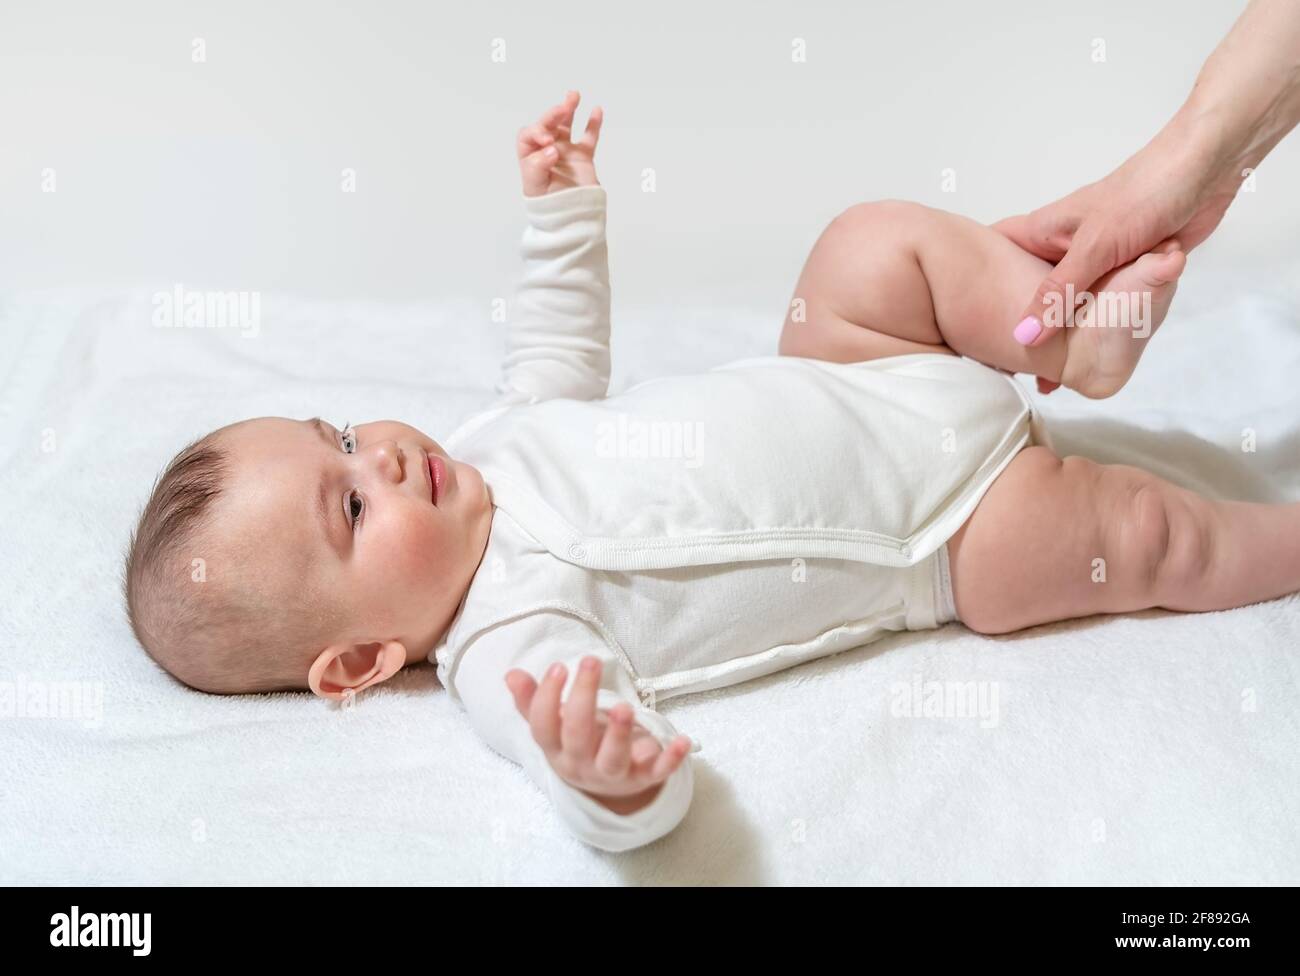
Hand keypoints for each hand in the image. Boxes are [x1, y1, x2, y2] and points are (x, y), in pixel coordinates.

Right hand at [505, 656, 691, 810]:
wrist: (609, 788)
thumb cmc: (579, 746)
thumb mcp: (555, 728)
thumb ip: (533, 703)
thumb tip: (511, 674)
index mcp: (556, 750)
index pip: (544, 727)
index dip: (548, 698)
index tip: (559, 667)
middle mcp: (581, 765)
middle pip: (577, 736)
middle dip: (582, 700)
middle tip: (590, 662)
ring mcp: (613, 775)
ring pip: (612, 759)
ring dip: (619, 734)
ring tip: (625, 706)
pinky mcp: (644, 778)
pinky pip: (657, 772)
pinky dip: (671, 759)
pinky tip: (683, 740)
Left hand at [517, 90, 603, 197]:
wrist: (571, 220)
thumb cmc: (548, 207)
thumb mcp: (535, 189)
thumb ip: (538, 167)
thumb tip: (552, 148)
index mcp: (530, 158)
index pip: (528, 136)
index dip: (537, 132)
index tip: (548, 142)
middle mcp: (546, 151)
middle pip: (546, 125)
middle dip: (552, 115)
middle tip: (561, 110)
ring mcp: (565, 152)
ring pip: (565, 125)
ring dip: (568, 109)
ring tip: (573, 95)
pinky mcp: (583, 157)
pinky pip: (589, 137)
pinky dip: (593, 124)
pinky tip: (596, 110)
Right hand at [994, 121, 1237, 393]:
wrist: (1207, 169)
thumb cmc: (1144, 193)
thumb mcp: (1093, 249)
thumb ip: (1057, 295)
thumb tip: (1023, 339)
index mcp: (1041, 231)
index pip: (992, 258)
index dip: (974, 290)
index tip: (962, 327)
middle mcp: (1061, 247)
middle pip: (1027, 290)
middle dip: (1020, 325)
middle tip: (1006, 368)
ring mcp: (1094, 259)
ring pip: (1068, 301)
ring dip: (1062, 331)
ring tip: (1046, 375)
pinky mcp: (1124, 268)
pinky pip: (1103, 303)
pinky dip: (1097, 325)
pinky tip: (1091, 353)